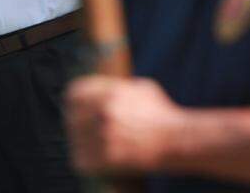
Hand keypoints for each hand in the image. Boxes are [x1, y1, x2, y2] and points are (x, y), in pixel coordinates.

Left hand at [65, 75, 184, 174]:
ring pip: (75, 140)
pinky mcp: (106, 158)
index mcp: (109, 92)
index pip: (73, 94)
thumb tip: (100, 88)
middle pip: (71, 118)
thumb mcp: (141, 88)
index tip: (75, 110)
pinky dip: (86, 161)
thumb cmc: (162, 114)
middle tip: (83, 132)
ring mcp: (104, 136)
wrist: (177, 141)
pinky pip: (81, 160)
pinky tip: (95, 160)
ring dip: (82, 144)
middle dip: (77, 125)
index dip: (73, 103)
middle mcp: (104, 112)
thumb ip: (117, 87)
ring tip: (93, 146)